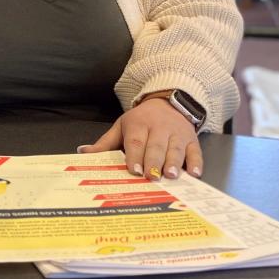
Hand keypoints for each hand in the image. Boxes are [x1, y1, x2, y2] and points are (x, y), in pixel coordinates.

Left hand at [77, 98, 201, 179]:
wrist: (168, 102)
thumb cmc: (141, 120)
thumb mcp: (121, 126)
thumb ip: (105, 142)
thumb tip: (82, 152)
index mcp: (138, 124)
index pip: (136, 141)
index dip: (135, 156)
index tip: (133, 170)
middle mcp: (159, 128)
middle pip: (156, 146)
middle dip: (153, 162)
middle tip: (151, 176)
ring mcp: (177, 133)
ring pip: (176, 149)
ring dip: (174, 162)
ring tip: (171, 175)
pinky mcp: (192, 139)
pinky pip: (195, 151)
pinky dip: (196, 162)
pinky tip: (194, 173)